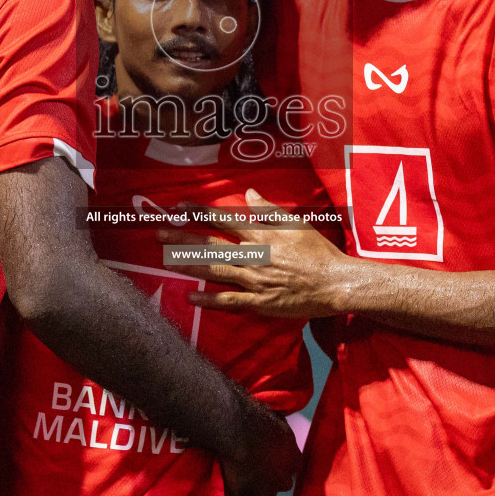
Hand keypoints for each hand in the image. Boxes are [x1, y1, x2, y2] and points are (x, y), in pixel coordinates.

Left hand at [159, 189, 363, 318]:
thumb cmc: (318, 252)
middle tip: (159, 234)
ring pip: (215, 270)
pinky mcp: (259, 302)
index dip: (200, 212)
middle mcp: (254, 255)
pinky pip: (229, 301)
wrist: (335, 284)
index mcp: (262, 234)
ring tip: (166, 260)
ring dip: (189, 264)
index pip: (224, 219)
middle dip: (183, 238)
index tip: (180, 206)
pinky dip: (209, 300)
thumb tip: (248, 193)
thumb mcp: (296, 224)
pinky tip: (191, 296)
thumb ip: (269, 210)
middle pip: (212, 245)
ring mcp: (255, 280)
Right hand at [221, 401, 301, 495]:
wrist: (236, 428)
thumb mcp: (277, 422)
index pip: (290, 468)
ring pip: (264, 494)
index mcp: (294, 458)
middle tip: (252, 466)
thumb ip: (280, 436)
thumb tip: (277, 434)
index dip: (278, 463)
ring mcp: (267, 491)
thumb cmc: (254, 417)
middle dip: (269, 477)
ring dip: (255, 488)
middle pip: (280, 483)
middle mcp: (285, 478)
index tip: (267, 459)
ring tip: (238, 474)